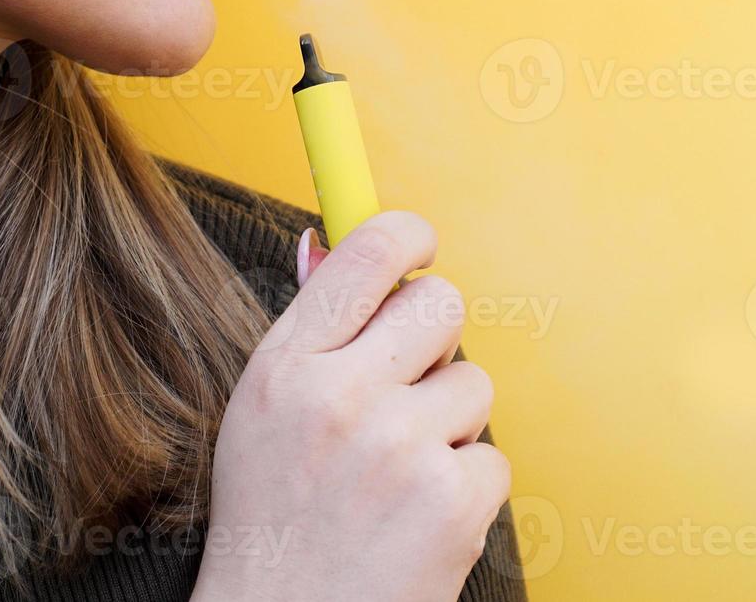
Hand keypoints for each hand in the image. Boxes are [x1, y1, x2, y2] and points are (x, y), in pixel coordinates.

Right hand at [193, 211, 509, 601]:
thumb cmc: (273, 518)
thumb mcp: (261, 411)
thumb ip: (305, 326)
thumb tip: (323, 241)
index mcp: (287, 366)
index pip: (370, 252)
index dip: (410, 236)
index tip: (421, 249)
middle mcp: (341, 396)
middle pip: (442, 303)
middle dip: (435, 340)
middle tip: (408, 384)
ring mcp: (399, 448)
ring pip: (474, 383)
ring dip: (450, 424)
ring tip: (397, 475)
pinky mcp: (451, 502)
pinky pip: (494, 458)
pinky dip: (467, 490)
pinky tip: (418, 519)